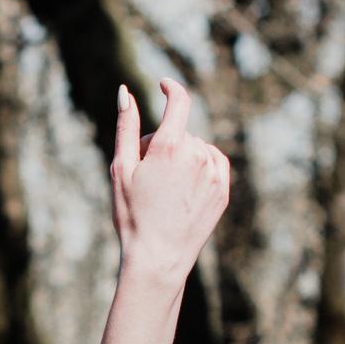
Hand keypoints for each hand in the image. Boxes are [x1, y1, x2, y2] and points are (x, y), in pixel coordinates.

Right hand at [111, 85, 229, 282]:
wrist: (158, 258)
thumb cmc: (132, 215)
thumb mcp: (121, 168)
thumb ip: (125, 126)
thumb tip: (124, 91)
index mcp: (169, 147)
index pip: (179, 101)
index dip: (172, 88)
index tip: (164, 85)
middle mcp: (196, 155)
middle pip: (180, 133)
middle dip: (163, 142)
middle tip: (146, 174)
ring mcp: (213, 173)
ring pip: (197, 148)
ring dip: (182, 156)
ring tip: (164, 188)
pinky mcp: (223, 190)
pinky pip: (213, 163)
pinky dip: (200, 166)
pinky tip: (183, 188)